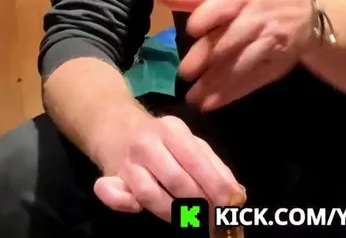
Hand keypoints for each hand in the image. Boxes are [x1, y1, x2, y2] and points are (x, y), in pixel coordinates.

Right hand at [92, 114, 243, 220]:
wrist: (114, 124)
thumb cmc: (160, 138)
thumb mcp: (188, 142)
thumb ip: (213, 166)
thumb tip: (237, 194)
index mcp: (172, 130)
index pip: (197, 161)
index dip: (215, 186)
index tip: (229, 206)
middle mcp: (148, 144)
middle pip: (175, 179)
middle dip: (198, 204)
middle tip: (212, 220)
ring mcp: (126, 161)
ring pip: (149, 193)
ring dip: (172, 213)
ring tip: (189, 222)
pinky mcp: (108, 176)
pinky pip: (113, 195)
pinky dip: (125, 205)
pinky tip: (139, 209)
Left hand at [151, 0, 315, 110]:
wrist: (307, 10)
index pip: (217, 9)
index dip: (203, 20)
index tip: (191, 31)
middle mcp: (253, 20)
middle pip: (226, 42)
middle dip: (205, 59)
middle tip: (185, 74)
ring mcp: (266, 44)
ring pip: (238, 65)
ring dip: (215, 83)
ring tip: (193, 98)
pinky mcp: (275, 64)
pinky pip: (251, 80)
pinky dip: (231, 93)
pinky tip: (212, 104)